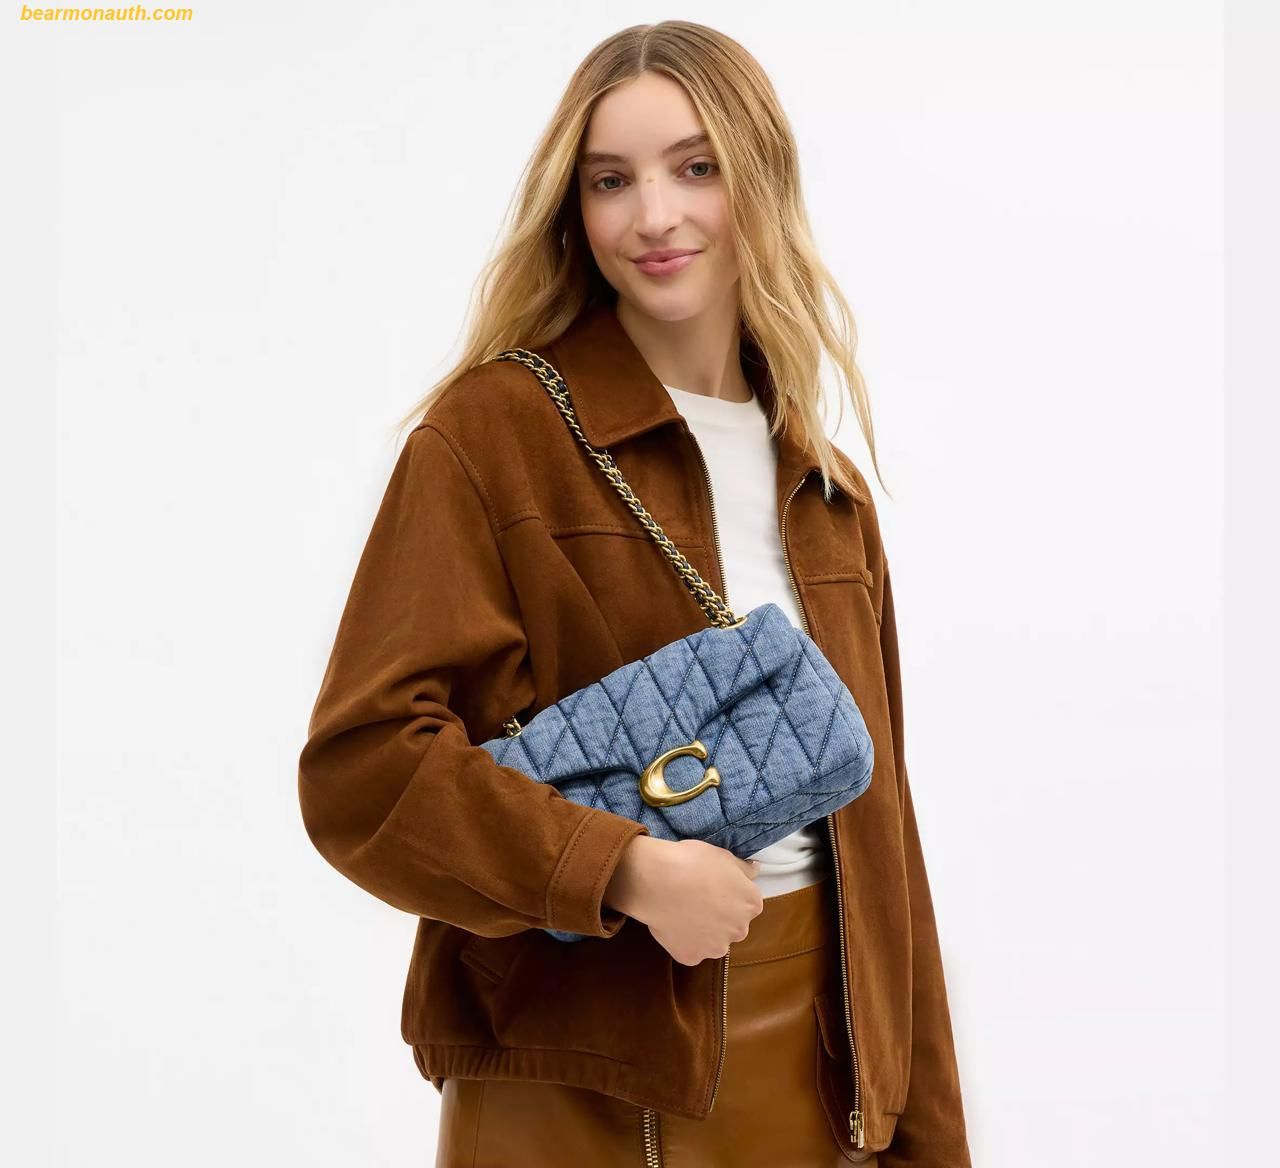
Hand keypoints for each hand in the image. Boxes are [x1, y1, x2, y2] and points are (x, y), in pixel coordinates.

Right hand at [605, 836, 764, 965]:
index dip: (730, 894)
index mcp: (751, 904)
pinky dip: (684, 941)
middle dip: (720, 915)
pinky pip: (691, 950)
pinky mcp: (693, 957)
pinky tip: (673, 923)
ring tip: (684, 911)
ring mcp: (716, 947)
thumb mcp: (723, 856)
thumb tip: (755, 870)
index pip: (748, 903)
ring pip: (714, 941)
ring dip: (704, 931)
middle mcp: (739, 929)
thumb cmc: (692, 862)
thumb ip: (743, 869)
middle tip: (699, 898)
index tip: (715, 886)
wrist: (658, 881)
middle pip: (733, 924)